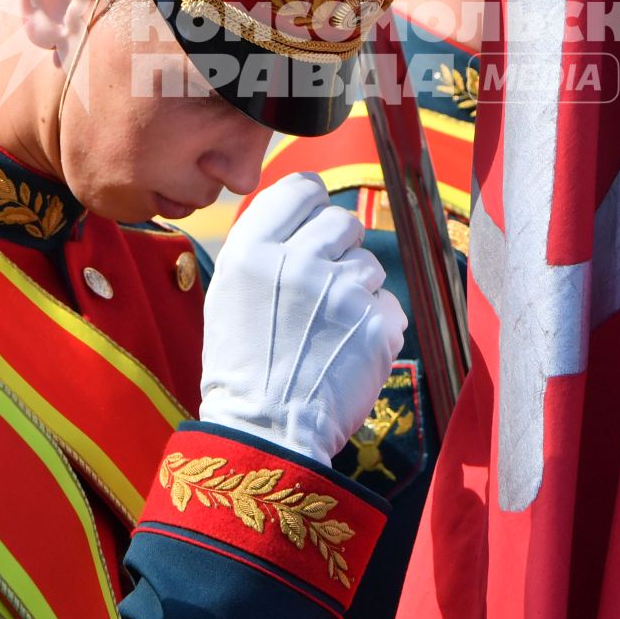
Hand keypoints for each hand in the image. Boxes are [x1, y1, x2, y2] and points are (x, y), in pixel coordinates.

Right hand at [199, 174, 407, 464]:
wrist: (266, 431)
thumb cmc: (243, 362)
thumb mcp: (230, 289)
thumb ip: (264, 243)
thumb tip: (305, 212)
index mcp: (253, 248)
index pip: (302, 187)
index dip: (311, 208)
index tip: (310, 230)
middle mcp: (298, 260)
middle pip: (343, 220)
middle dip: (337, 249)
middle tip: (319, 289)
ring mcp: (342, 291)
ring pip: (370, 264)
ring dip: (356, 289)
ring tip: (328, 328)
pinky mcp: (378, 323)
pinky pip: (389, 303)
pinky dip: (375, 324)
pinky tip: (347, 349)